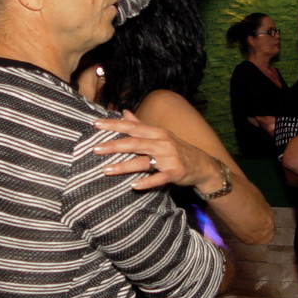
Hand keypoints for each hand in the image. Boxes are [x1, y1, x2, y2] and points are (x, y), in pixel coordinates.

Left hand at [93, 111, 221, 192]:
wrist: (202, 165)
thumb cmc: (176, 149)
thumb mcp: (160, 134)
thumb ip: (140, 125)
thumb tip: (124, 112)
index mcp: (157, 132)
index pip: (132, 126)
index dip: (114, 125)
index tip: (96, 124)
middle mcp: (162, 143)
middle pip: (135, 143)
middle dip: (114, 145)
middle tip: (95, 149)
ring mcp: (168, 158)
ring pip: (143, 161)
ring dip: (124, 166)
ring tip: (106, 169)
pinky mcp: (174, 173)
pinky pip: (159, 178)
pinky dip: (147, 182)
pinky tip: (134, 185)